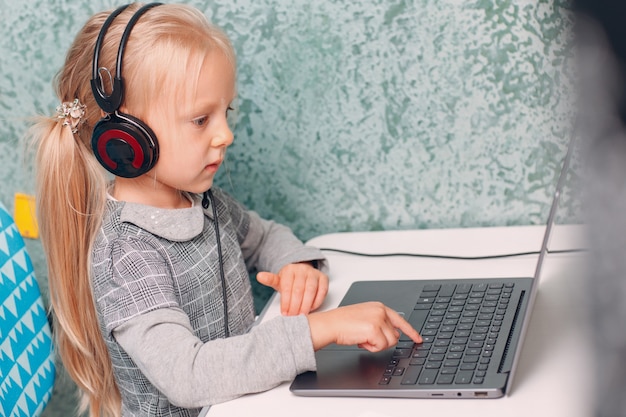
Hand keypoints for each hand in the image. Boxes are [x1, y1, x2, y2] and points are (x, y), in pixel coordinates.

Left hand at [256, 262, 328, 315]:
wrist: (301, 272)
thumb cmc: (290, 280)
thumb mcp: (279, 280)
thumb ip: (270, 280)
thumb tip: (260, 276)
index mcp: (290, 270)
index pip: (287, 287)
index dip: (286, 302)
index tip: (284, 313)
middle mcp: (302, 270)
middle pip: (299, 290)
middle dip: (295, 306)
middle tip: (293, 316)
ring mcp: (314, 274)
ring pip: (311, 290)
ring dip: (306, 305)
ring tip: (301, 315)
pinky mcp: (323, 278)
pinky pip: (322, 291)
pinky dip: (317, 302)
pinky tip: (311, 308)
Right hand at [307, 302, 421, 351]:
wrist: (330, 324)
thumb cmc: (343, 323)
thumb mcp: (365, 317)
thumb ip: (380, 322)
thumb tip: (393, 334)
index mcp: (379, 306)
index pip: (400, 320)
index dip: (411, 332)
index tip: (418, 339)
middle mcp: (381, 311)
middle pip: (394, 335)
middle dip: (382, 341)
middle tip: (366, 338)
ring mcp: (378, 320)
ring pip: (390, 342)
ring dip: (376, 345)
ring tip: (362, 338)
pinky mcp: (375, 330)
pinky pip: (381, 347)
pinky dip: (371, 348)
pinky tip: (360, 341)